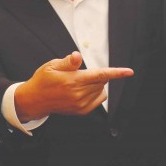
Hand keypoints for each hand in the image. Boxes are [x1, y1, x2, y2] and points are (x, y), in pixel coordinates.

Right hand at [14, 52, 132, 120]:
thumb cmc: (43, 80)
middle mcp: (79, 93)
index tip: (130, 72)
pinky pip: (99, 99)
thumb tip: (77, 55)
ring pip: (101, 89)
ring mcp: (81, 104)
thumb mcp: (52, 66)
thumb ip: (68, 62)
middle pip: (102, 81)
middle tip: (80, 75)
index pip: (100, 75)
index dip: (116, 73)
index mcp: (73, 80)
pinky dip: (96, 93)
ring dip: (96, 84)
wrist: (35, 100)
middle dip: (96, 75)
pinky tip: (83, 90)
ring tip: (79, 83)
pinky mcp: (82, 111)